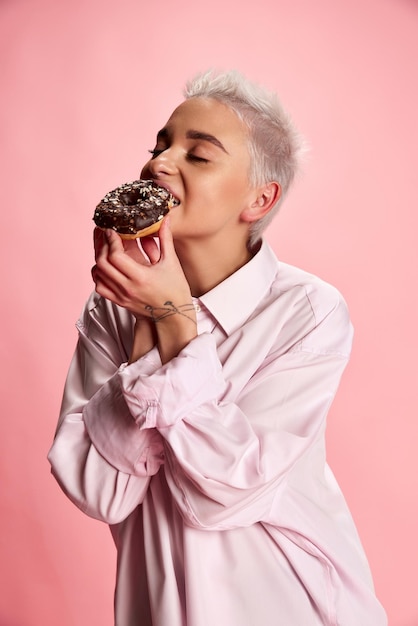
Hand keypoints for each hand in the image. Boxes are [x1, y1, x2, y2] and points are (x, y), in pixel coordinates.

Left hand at [92, 220, 196, 362]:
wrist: (174, 315)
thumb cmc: (175, 288)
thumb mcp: (171, 262)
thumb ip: (165, 239)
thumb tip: (166, 218)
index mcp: (141, 277)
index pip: (116, 256)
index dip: (111, 241)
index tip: (111, 230)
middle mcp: (128, 288)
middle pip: (103, 263)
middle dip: (101, 246)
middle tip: (104, 235)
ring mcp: (122, 296)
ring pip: (98, 275)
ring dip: (98, 258)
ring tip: (103, 246)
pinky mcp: (119, 301)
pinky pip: (100, 287)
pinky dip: (98, 274)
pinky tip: (104, 265)